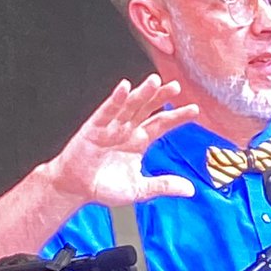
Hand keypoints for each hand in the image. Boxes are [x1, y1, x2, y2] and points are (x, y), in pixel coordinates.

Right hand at [45, 75, 199, 206]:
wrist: (77, 189)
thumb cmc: (105, 186)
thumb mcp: (140, 189)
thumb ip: (164, 186)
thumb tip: (190, 190)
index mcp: (138, 142)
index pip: (161, 125)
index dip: (177, 117)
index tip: (194, 110)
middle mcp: (126, 131)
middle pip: (147, 109)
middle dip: (160, 97)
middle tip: (175, 86)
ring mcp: (111, 127)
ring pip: (129, 106)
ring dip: (141, 93)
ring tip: (154, 81)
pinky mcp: (94, 128)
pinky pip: (106, 111)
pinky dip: (115, 100)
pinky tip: (125, 88)